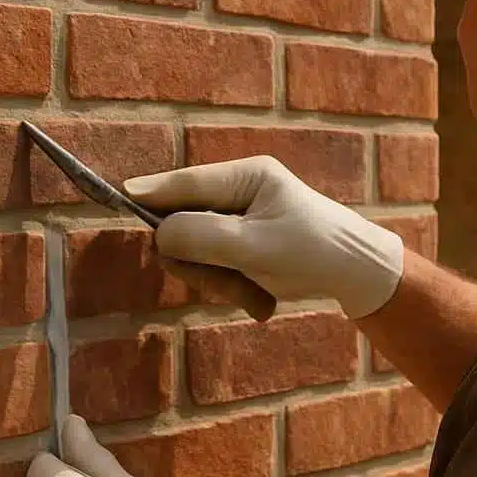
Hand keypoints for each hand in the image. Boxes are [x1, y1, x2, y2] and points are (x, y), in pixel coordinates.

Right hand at [124, 156, 404, 319]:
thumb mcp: (254, 247)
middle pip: (185, 223)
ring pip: (199, 251)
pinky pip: (218, 265)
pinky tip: (262, 299)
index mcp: (247, 176)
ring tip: (257, 297)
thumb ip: (201, 236)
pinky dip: (235, 286)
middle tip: (231, 284)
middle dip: (202, 263)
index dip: (150, 193)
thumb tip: (158, 232)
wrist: (360, 275)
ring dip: (222, 282)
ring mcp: (242, 217)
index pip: (185, 183)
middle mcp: (241, 190)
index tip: (115, 195)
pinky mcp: (246, 242)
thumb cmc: (313, 253)